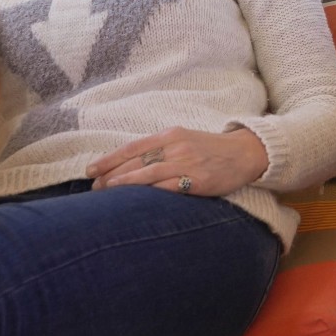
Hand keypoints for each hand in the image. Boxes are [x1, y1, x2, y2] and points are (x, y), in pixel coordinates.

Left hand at [86, 125, 270, 195]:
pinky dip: (150, 193)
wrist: (244, 153)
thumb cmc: (210, 150)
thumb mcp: (183, 141)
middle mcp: (176, 146)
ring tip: (106, 192)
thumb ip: (159, 150)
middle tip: (93, 188)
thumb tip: (128, 165)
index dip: (109, 159)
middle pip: (135, 161)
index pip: (132, 147)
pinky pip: (169, 187)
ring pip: (148, 173)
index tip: (90, 171)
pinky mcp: (198, 179)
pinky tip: (136, 200)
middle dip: (111, 174)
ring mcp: (187, 163)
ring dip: (124, 183)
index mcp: (170, 135)